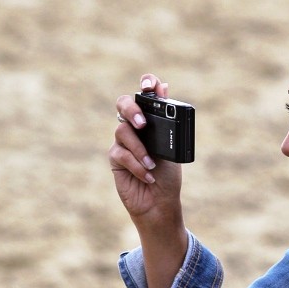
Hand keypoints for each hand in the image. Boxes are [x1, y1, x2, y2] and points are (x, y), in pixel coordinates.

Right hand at [108, 74, 181, 222]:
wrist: (161, 203)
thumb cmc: (168, 176)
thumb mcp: (172, 148)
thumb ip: (166, 121)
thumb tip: (165, 88)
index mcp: (152, 122)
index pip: (146, 96)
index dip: (146, 84)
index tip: (149, 85)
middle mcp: (135, 128)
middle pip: (123, 105)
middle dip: (131, 111)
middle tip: (142, 124)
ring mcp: (123, 142)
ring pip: (122, 131)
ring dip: (139, 149)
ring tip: (152, 164)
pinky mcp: (116, 158)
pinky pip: (121, 154)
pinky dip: (137, 165)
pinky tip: (148, 175)